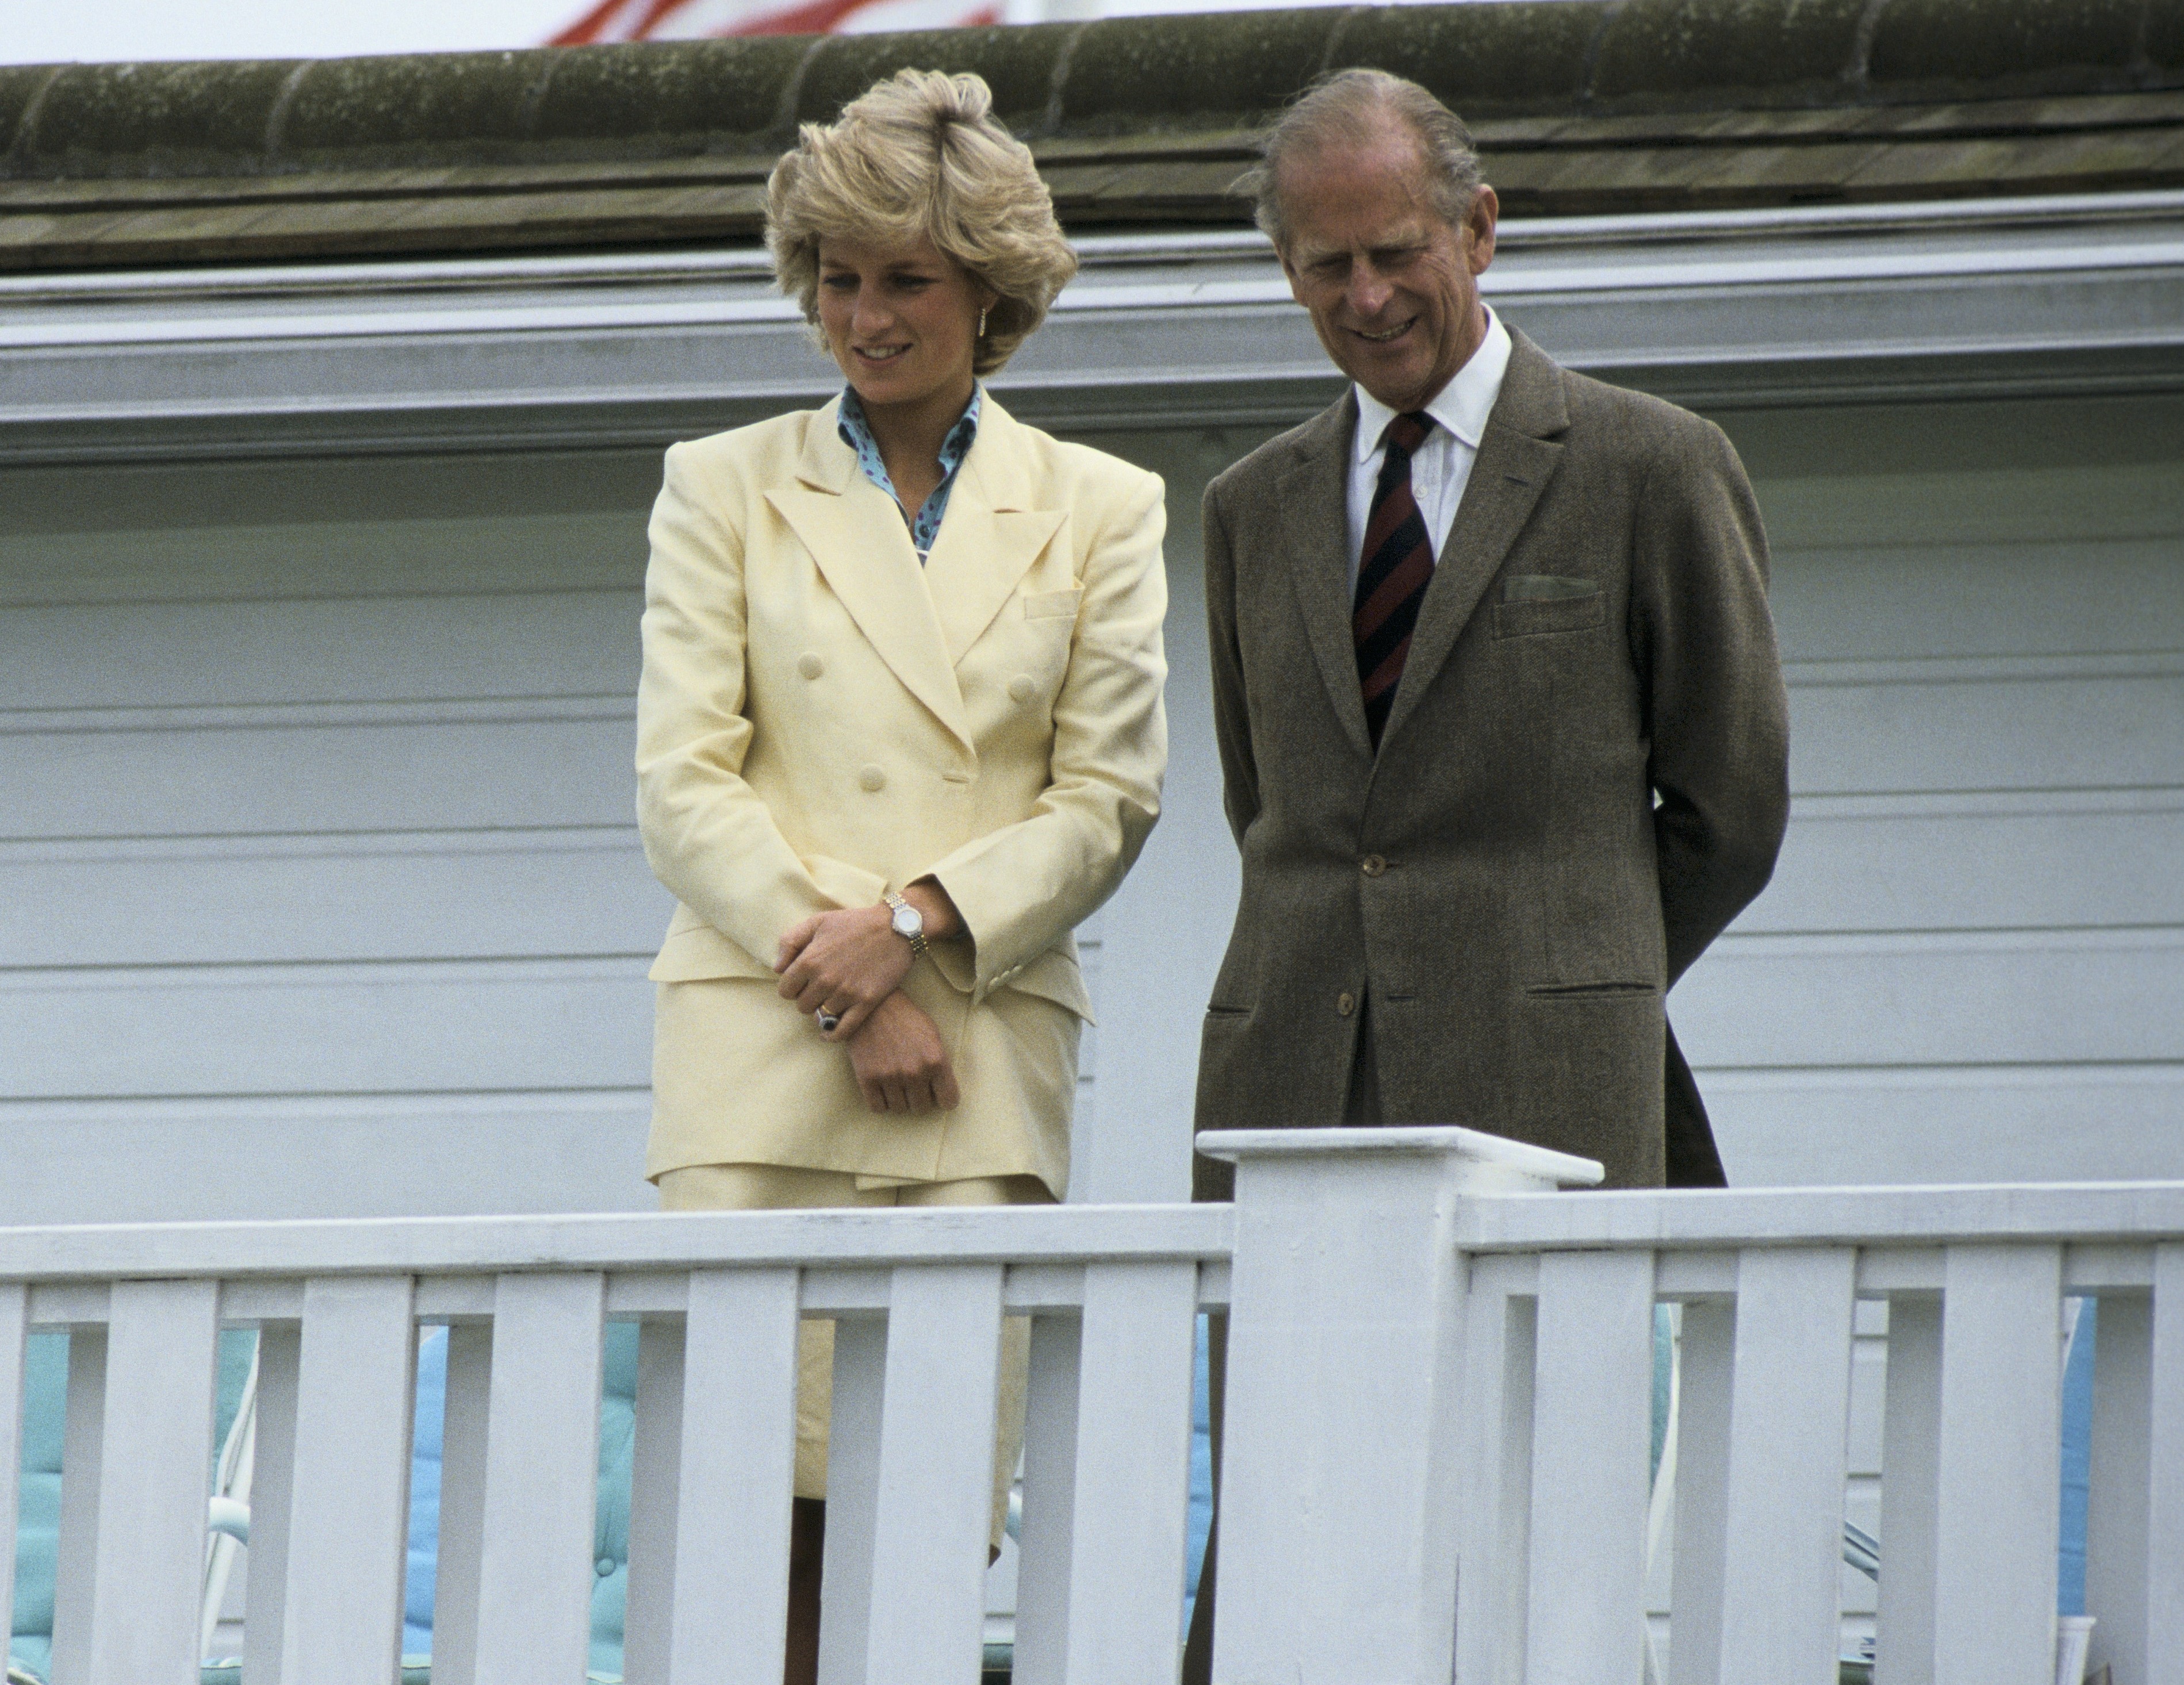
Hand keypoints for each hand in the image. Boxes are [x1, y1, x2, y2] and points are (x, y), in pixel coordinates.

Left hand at [774, 879, 965, 1041]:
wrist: (896, 927)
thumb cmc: (855, 923)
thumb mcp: (818, 921)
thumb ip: (790, 941)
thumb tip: (777, 968)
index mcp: (809, 960)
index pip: (785, 990)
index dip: (792, 986)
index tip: (802, 982)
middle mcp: (825, 980)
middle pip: (802, 1006)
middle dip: (808, 998)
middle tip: (820, 989)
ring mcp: (846, 993)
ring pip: (821, 1017)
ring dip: (824, 1010)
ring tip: (832, 999)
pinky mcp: (866, 1002)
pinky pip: (842, 1030)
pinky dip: (832, 1035)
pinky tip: (829, 1033)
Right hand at [846, 993, 960, 1114]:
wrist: (873, 1005)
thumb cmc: (905, 1017)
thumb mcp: (932, 1034)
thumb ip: (940, 1062)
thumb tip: (942, 1089)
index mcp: (936, 1060)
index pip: (949, 1101)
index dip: (943, 1097)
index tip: (937, 1093)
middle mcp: (915, 1072)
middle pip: (922, 1107)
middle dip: (919, 1097)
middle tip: (912, 1083)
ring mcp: (890, 1077)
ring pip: (900, 1109)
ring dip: (899, 1099)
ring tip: (896, 1082)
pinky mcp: (867, 1079)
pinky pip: (878, 1108)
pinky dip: (881, 1101)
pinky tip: (882, 1088)